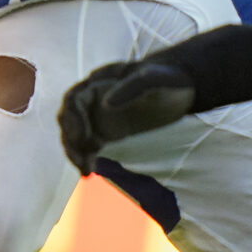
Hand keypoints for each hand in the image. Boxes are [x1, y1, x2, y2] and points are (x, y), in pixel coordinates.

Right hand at [57, 60, 197, 173]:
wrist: (182, 87)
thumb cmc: (168, 78)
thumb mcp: (154, 79)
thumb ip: (132, 87)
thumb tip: (105, 104)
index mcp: (100, 83)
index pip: (74, 100)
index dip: (74, 120)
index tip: (85, 139)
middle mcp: (94, 100)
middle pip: (69, 120)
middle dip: (71, 140)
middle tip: (81, 159)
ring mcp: (99, 117)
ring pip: (75, 135)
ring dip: (75, 153)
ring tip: (84, 171)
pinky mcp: (106, 132)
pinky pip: (88, 146)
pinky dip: (85, 158)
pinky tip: (89, 172)